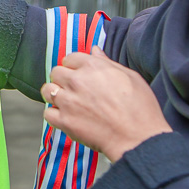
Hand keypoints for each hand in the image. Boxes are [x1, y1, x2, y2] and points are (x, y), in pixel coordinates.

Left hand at [41, 47, 170, 161]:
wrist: (138, 138)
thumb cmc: (140, 108)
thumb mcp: (130, 76)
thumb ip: (107, 62)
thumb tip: (94, 50)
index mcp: (92, 67)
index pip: (70, 58)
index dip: (74, 67)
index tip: (79, 75)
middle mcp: (76, 81)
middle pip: (56, 72)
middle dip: (63, 79)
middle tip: (73, 89)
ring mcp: (68, 101)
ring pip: (48, 90)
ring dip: (54, 94)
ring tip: (66, 102)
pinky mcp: (65, 121)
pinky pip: (48, 112)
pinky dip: (54, 115)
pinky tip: (66, 117)